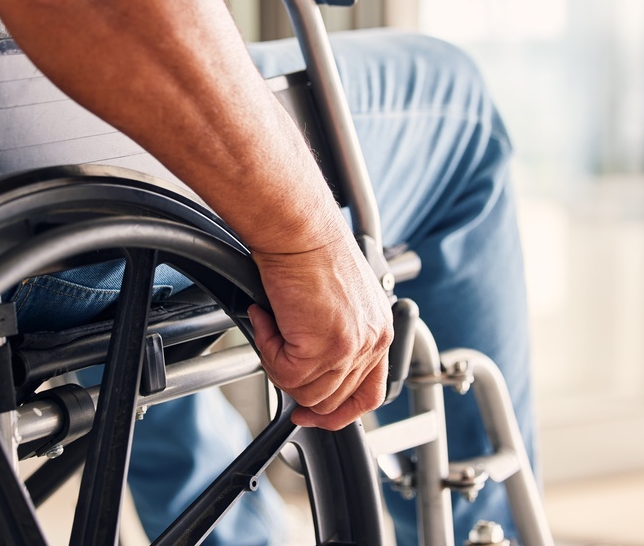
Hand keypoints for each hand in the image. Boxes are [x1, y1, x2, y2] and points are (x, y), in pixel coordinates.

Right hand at [249, 233, 393, 430]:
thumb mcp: (338, 299)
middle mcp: (371, 341)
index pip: (369, 393)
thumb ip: (335, 335)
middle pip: (331, 399)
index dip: (338, 411)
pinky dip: (267, 349)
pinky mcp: (324, 347)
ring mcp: (350, 348)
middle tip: (275, 360)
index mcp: (378, 331)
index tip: (313, 413)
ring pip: (305, 392)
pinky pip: (284, 374)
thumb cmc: (310, 249)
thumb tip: (307, 362)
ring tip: (270, 326)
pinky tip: (266, 318)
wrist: (300, 229)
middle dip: (296, 386)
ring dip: (278, 364)